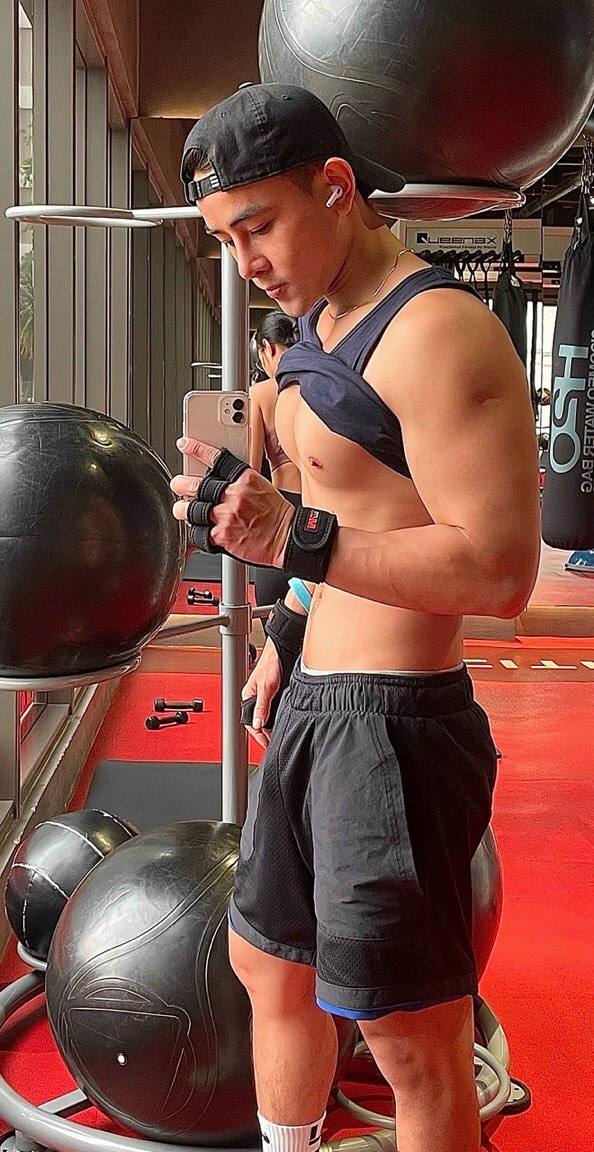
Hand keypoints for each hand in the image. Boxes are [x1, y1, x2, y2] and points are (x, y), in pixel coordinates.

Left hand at [171, 438, 294, 567]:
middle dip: (181, 484)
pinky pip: (198, 532)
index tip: (185, 445)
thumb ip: (240, 482)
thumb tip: (222, 478)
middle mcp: (233, 495)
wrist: (287, 537)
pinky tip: (196, 529)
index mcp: (245, 479)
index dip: (197, 450)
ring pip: (191, 509)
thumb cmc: (277, 514)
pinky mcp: (222, 536)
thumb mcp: (263, 486)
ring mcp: (226, 515)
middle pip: (196, 485)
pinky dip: (195, 532)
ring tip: (181, 509)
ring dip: (182, 509)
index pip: (216, 459)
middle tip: (177, 484)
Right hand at [241, 638, 281, 748]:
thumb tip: (258, 724)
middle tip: (273, 745)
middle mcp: (255, 698)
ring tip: (278, 738)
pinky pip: (274, 710)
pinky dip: (277, 718)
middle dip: (265, 734)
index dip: (259, 736)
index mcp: (247, 697)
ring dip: (271, 727)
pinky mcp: (274, 694)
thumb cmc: (270, 663)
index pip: (250, 723)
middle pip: (258, 722)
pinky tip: (283, 723)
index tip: (266, 745)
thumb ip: (262, 706)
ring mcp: (264, 697)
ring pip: (267, 717)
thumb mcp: (266, 687)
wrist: (281, 650)